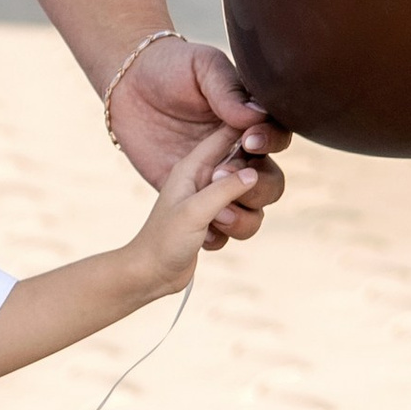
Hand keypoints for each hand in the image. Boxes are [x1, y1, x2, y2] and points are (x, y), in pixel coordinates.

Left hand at [106, 33, 286, 242]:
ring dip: (244, 218)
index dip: (269, 145)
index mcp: (247, 123)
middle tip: (221, 176)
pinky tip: (202, 232)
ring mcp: (216, 180)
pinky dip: (217, 235)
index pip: (276, 141)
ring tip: (218, 215)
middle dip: (256, 187)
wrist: (126, 90)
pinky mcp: (195, 201)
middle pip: (270, 182)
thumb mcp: (201, 68)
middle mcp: (238, 154)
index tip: (248, 142)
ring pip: (253, 211)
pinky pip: (220, 230)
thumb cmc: (168, 70)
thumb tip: (256, 117)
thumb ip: (228, 92)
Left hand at [133, 127, 267, 291]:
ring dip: (238, 220)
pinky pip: (244, 223)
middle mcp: (207, 179)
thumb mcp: (194, 211)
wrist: (150, 274)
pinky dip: (228, 235)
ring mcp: (214, 201)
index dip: (250, 135)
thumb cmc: (164, 239)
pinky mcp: (220, 222)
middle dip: (249, 193)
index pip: (229, 135)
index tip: (259, 145)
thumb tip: (254, 173)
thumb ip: (225, 189)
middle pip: (253, 172)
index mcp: (196, 165)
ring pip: (252, 204)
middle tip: (224, 209)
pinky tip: (204, 241)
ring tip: (212, 226)